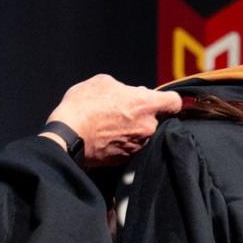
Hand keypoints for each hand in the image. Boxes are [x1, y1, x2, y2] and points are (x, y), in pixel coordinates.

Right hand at [44, 74, 182, 165]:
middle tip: (123, 111)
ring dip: (133, 129)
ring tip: (111, 125)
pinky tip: (108, 137)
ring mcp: (139, 145)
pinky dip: (124, 142)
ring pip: (144, 134)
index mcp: (145, 104)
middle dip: (143, 114)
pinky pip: (132, 147)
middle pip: (157, 119)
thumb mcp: (102, 83)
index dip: (169, 100)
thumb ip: (124, 87)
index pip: (175, 102)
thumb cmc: (83, 106)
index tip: (161, 101)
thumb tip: (132, 93)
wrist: (67, 136)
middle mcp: (148, 127)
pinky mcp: (128, 159)